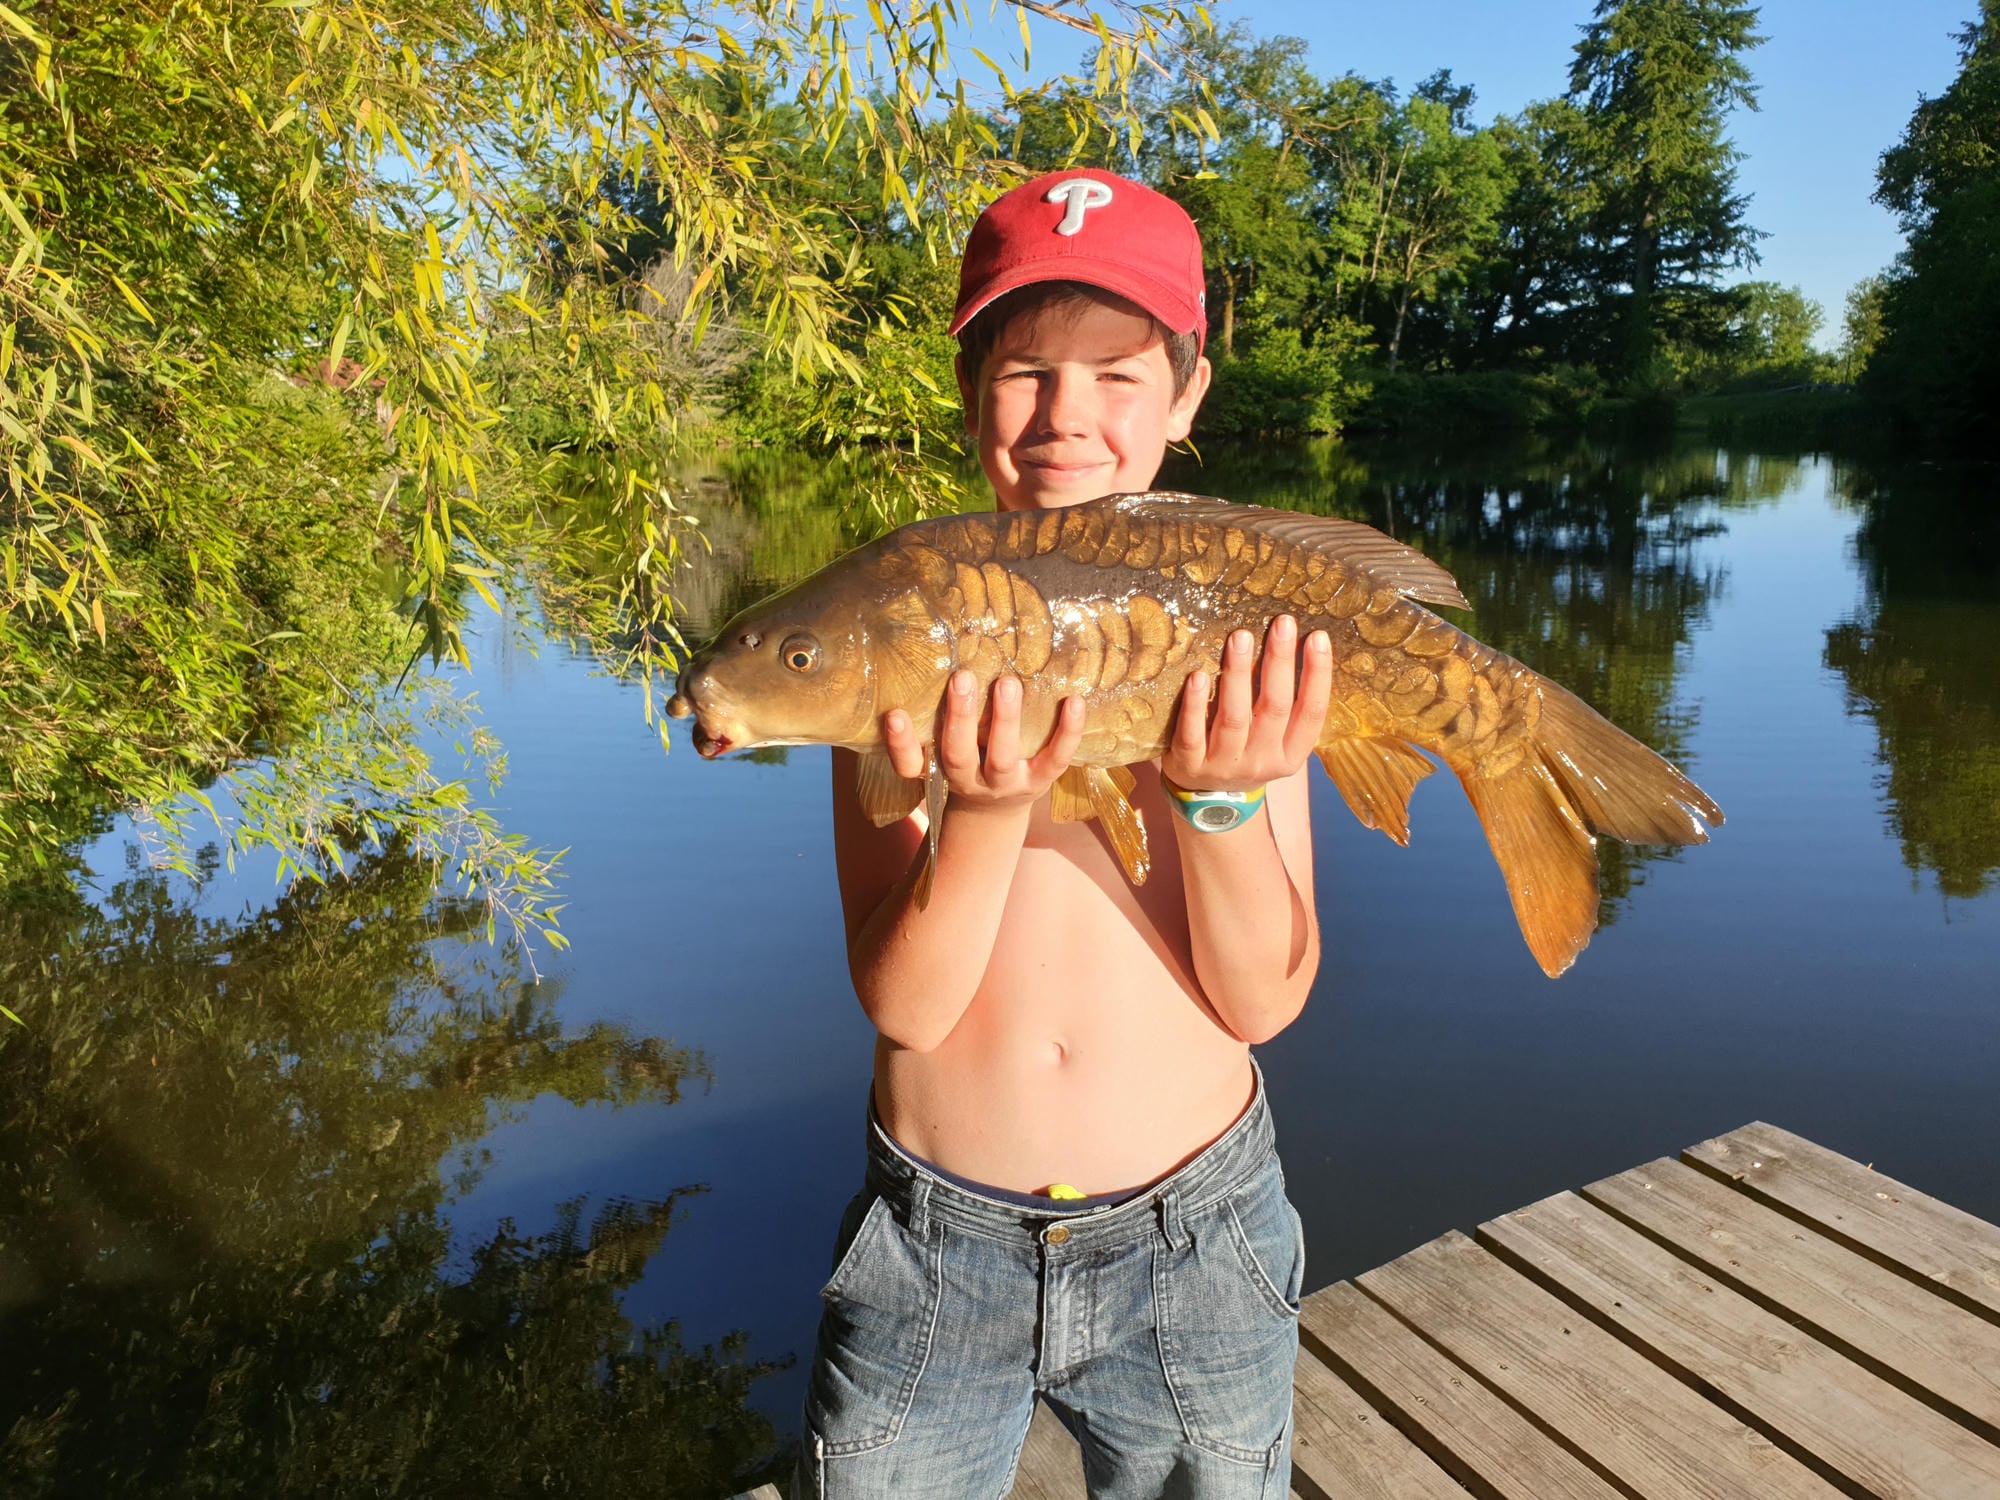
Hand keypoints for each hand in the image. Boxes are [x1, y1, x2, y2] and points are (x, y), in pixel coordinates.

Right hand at [883, 672, 1083, 812]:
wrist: (997, 810)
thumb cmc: (966, 763)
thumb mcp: (942, 749)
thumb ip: (934, 720)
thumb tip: (938, 657)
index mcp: (938, 771)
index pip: (909, 764)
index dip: (901, 742)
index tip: (893, 714)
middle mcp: (970, 781)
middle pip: (958, 755)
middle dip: (960, 717)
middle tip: (962, 678)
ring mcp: (1007, 784)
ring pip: (1002, 757)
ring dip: (1005, 720)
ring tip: (1007, 683)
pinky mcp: (1040, 781)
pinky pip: (1056, 758)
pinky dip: (1068, 731)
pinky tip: (1074, 701)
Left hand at [1161, 615, 1332, 792]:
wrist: (1206, 797)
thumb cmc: (1245, 750)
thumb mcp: (1274, 739)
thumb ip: (1283, 703)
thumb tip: (1293, 642)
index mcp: (1291, 754)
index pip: (1312, 712)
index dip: (1317, 675)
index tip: (1318, 637)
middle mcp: (1262, 761)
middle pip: (1274, 707)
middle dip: (1279, 662)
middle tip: (1282, 624)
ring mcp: (1224, 765)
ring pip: (1234, 717)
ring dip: (1238, 674)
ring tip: (1240, 638)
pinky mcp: (1190, 765)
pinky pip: (1192, 733)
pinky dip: (1195, 703)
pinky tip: (1198, 675)